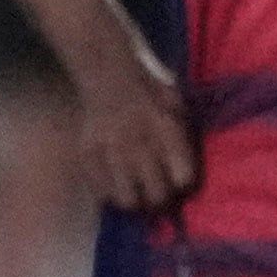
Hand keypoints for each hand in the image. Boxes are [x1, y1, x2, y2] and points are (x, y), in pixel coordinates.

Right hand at [66, 37, 196, 212]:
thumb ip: (183, 139)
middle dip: (161, 198)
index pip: (183, 178)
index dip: (184, 184)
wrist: (108, 76)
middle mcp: (139, 144)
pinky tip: (116, 184)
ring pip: (129, 200)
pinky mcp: (88, 157)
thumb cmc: (149, 92)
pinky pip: (103, 193)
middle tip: (158, 193)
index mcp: (165, 130)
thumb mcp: (176, 106)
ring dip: (136, 200)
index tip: (180, 182)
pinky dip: (111, 194)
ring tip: (136, 193)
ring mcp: (110, 152)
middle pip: (157, 195)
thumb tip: (187, 178)